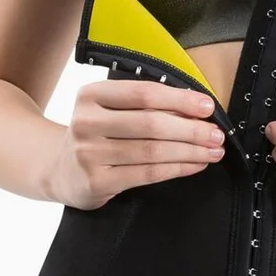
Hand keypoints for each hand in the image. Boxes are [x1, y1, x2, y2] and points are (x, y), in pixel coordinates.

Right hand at [47, 80, 226, 209]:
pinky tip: (195, 164)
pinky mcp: (97, 182)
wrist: (60, 169)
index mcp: (91, 95)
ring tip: (212, 150)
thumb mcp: (110, 109)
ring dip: (190, 151)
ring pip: (152, 151)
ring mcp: (88, 154)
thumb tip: (195, 107)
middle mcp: (85, 122)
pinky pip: (148, 174)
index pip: (144, 93)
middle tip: (216, 133)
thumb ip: (144, 105)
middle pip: (151, 124)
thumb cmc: (97, 132)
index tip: (207, 106)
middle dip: (191, 129)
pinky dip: (178, 169)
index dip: (180, 99)